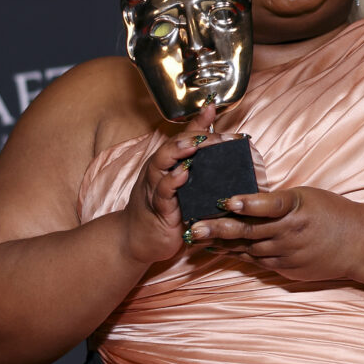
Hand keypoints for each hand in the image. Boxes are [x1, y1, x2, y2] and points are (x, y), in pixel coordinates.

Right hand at [121, 105, 234, 264]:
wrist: (137, 240)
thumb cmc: (164, 208)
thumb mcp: (182, 184)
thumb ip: (199, 167)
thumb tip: (221, 147)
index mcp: (167, 162)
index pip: (185, 136)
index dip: (204, 128)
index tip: (226, 123)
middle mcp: (159, 169)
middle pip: (174, 144)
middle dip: (197, 137)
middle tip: (221, 136)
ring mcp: (155, 186)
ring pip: (162, 161)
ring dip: (179, 151)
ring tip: (194, 144)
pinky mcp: (157, 207)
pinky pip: (162, 191)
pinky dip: (172, 181)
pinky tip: (183, 174)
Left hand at [187, 186, 363, 281]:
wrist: (358, 245)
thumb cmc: (332, 213)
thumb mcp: (307, 197)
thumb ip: (278, 201)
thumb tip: (245, 201)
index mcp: (297, 209)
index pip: (270, 205)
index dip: (248, 203)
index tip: (228, 200)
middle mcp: (290, 233)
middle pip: (250, 230)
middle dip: (219, 228)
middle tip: (196, 226)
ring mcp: (287, 254)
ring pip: (248, 248)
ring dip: (222, 243)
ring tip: (198, 237)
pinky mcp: (286, 268)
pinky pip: (256, 261)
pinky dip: (237, 254)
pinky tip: (218, 249)